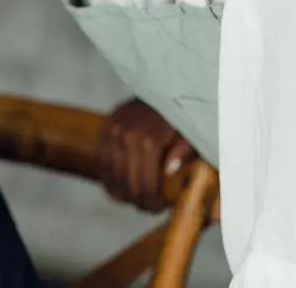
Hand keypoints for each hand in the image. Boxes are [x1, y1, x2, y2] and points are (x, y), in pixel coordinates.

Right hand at [100, 98, 196, 212]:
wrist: (163, 88)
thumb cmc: (182, 117)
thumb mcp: (191, 134)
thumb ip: (184, 153)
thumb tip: (170, 171)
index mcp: (150, 140)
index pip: (146, 185)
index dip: (153, 203)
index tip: (161, 207)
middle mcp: (127, 135)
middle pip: (127, 185)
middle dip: (140, 201)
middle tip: (150, 207)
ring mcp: (113, 131)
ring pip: (112, 177)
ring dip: (123, 194)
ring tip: (136, 199)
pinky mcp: (105, 127)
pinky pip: (103, 163)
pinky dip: (111, 179)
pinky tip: (122, 187)